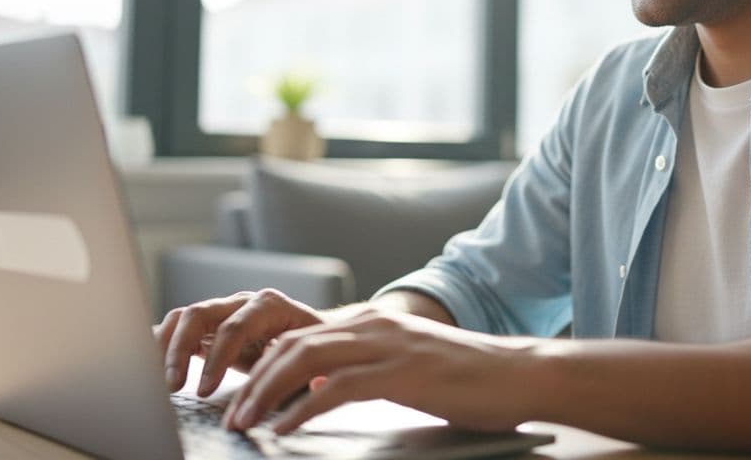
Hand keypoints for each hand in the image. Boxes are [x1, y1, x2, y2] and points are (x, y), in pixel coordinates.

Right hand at [153, 289, 324, 394]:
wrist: (316, 331)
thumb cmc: (317, 345)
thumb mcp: (316, 355)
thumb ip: (307, 368)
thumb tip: (315, 385)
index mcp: (270, 306)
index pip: (235, 327)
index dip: (217, 359)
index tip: (205, 390)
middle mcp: (242, 303)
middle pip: (199, 313)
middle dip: (181, 350)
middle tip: (173, 386)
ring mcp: (223, 311)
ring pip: (183, 317)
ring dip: (165, 346)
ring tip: (159, 379)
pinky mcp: (210, 326)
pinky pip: (177, 327)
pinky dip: (160, 342)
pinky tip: (145, 361)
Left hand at [222, 307, 539, 434]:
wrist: (521, 374)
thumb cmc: (468, 379)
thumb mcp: (406, 368)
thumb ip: (365, 371)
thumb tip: (320, 391)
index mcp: (373, 322)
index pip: (302, 335)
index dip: (263, 364)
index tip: (240, 394)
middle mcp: (374, 325)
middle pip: (293, 344)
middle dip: (253, 380)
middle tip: (230, 412)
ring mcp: (388, 345)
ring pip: (305, 360)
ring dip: (266, 393)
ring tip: (245, 422)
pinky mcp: (402, 373)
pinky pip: (337, 388)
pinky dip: (302, 410)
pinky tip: (284, 429)